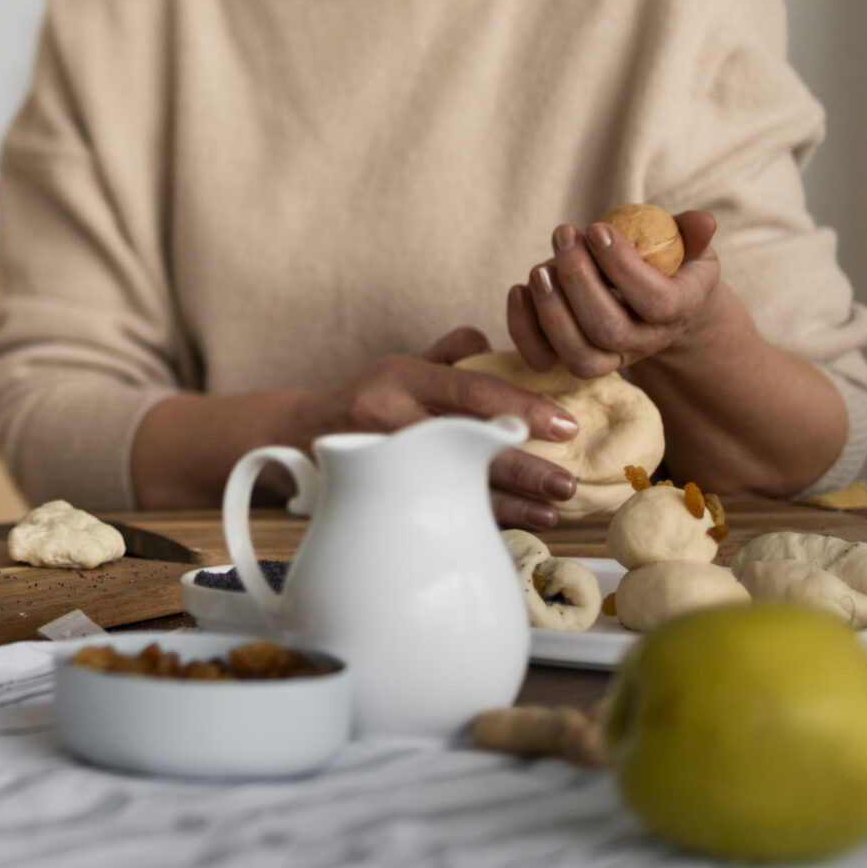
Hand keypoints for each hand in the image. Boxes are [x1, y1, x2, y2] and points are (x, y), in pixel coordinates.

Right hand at [310, 327, 581, 530]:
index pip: (471, 389)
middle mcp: (391, 415)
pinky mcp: (379, 493)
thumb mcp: (402, 363)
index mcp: (403, 376)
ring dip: (511, 502)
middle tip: (567, 483)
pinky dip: (484, 518)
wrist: (299, 434)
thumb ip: (451, 353)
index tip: (566, 426)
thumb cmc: (366, 397)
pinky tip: (518, 523)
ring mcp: (383, 458)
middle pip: (467, 444)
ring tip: (553, 510)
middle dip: (523, 467)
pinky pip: (438, 508)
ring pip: (455, 484)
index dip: (521, 407)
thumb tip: (500, 344)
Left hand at [508, 209, 725, 380]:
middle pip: (608, 329)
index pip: (656, 302)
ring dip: (551, 308)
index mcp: (677, 311)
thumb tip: (702, 221)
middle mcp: (643, 341)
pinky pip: (543, 360)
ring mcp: (608, 356)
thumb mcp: (689, 247)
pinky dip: (524, 329)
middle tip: (564, 235)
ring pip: (578, 354)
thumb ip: (692, 235)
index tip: (597, 229)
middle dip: (578, 279)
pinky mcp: (573, 357)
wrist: (660, 304)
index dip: (623, 266)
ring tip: (540, 267)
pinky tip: (520, 290)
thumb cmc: (671, 267)